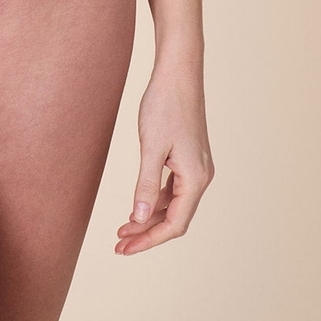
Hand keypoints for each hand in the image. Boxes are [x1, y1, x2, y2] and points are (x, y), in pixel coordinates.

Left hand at [115, 62, 213, 255]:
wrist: (178, 72)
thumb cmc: (164, 105)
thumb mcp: (151, 146)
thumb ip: (146, 185)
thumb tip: (138, 219)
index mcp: (195, 178)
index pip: (174, 224)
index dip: (149, 240)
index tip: (125, 248)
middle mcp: (201, 176)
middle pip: (175, 218)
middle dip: (147, 233)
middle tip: (119, 244)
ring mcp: (196, 167)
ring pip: (173, 204)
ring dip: (149, 218)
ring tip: (123, 229)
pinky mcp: (189, 157)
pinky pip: (173, 188)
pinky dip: (155, 199)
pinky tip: (138, 204)